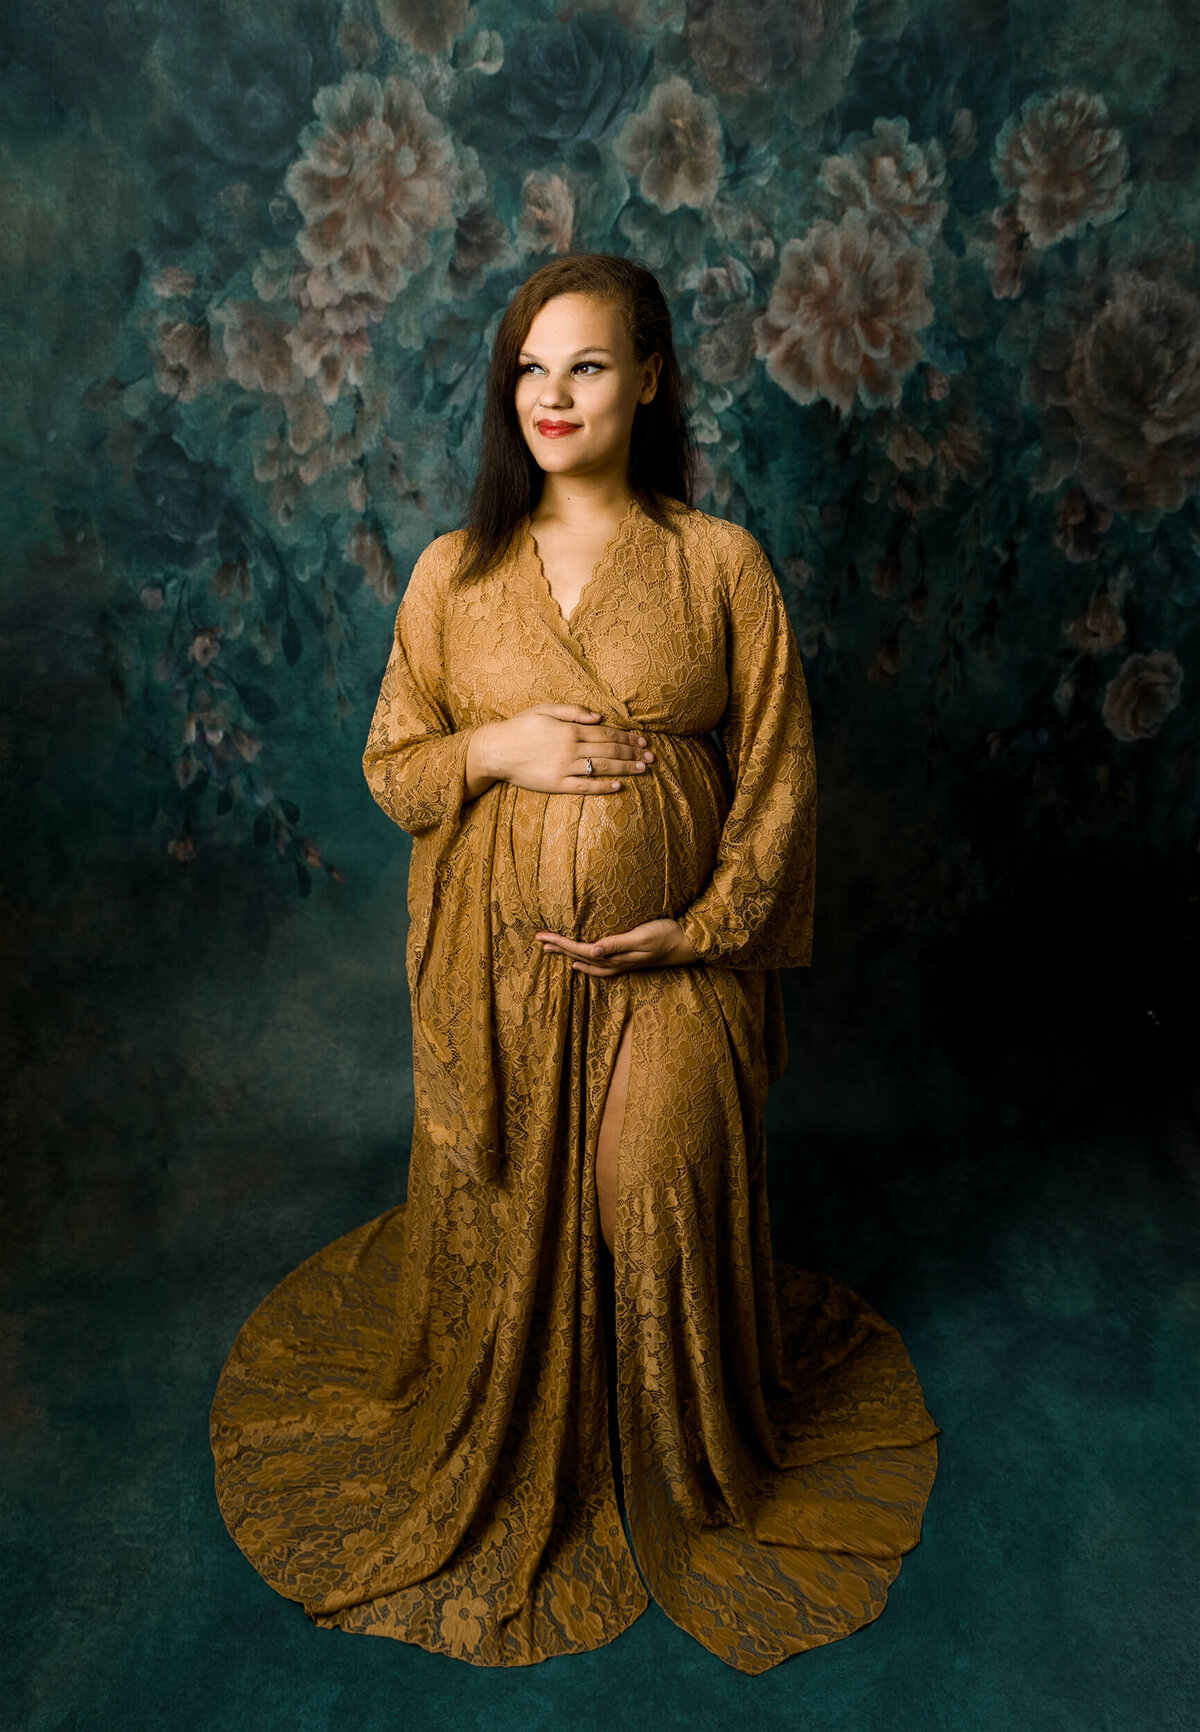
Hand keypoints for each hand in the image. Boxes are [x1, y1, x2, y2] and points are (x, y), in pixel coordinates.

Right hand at [473, 703, 652, 796]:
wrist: (496, 750)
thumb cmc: (520, 726)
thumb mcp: (545, 709)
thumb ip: (574, 711)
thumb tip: (600, 717)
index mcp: (569, 728)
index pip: (606, 733)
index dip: (627, 737)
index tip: (643, 741)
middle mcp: (570, 748)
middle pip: (609, 750)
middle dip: (633, 753)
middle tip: (651, 757)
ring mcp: (564, 768)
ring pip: (602, 767)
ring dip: (625, 768)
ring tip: (643, 769)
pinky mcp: (556, 784)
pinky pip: (584, 787)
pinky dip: (603, 786)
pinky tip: (618, 785)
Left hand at [535, 916, 698, 975]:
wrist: (687, 944)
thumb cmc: (666, 935)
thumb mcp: (642, 937)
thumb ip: (617, 944)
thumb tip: (591, 952)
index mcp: (615, 957)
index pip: (581, 950)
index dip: (561, 944)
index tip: (543, 937)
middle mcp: (615, 963)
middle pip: (580, 956)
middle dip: (559, 949)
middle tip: (539, 940)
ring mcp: (621, 964)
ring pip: (587, 961)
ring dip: (569, 955)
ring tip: (552, 950)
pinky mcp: (627, 960)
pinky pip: (599, 965)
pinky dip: (586, 963)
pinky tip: (581, 961)